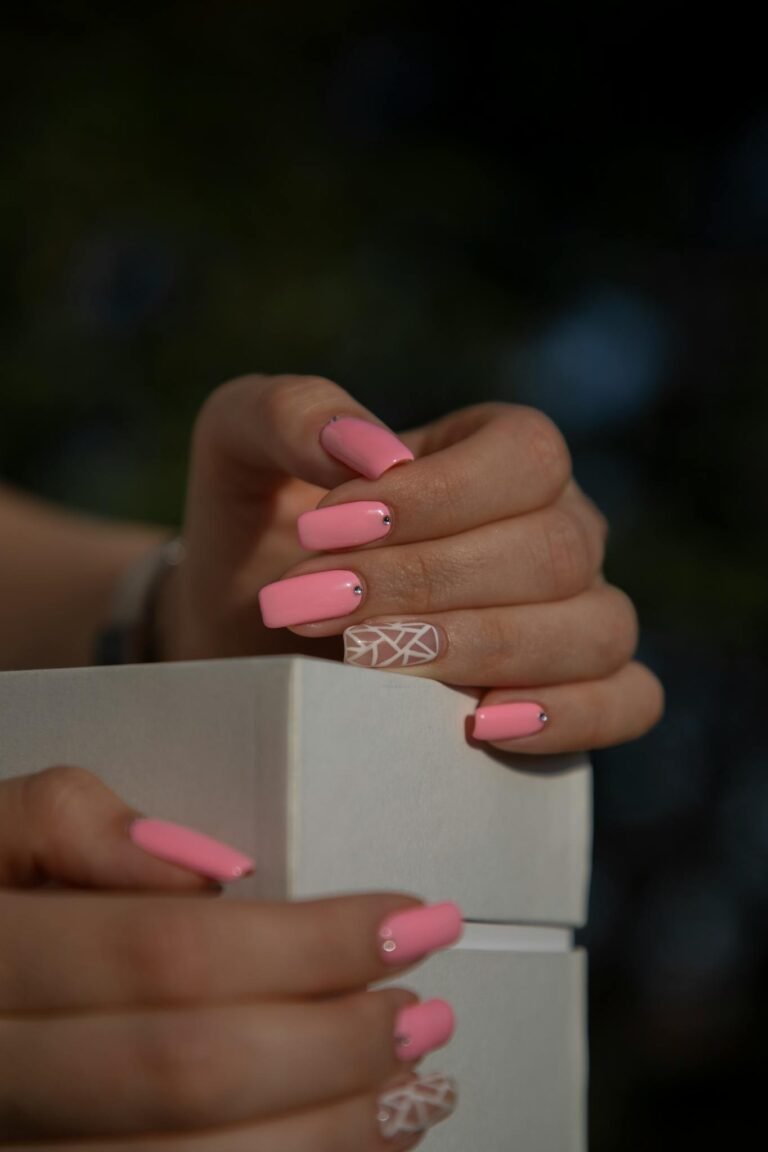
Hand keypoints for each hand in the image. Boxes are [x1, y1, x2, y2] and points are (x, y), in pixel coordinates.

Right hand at [0, 765, 457, 1148]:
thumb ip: (70, 824)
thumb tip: (210, 868)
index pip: (168, 953)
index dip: (307, 941)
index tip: (405, 920)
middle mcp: (1, 1081)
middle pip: (191, 1070)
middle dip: (335, 1042)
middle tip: (424, 1010)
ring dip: (332, 1131)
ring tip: (413, 1084)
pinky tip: (347, 1141)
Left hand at [166, 374, 663, 753]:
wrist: (256, 642)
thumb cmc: (262, 537)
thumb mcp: (242, 452)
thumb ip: (287, 415)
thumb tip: (366, 449)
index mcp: (498, 455)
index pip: (525, 457)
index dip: (436, 496)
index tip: (323, 530)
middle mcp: (557, 530)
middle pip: (553, 549)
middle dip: (426, 584)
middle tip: (314, 606)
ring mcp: (579, 614)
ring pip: (594, 628)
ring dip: (478, 649)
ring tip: (365, 662)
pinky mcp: (581, 694)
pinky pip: (630, 701)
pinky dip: (571, 715)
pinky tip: (477, 725)